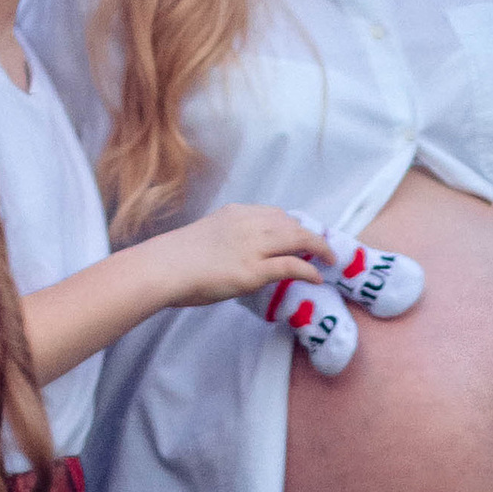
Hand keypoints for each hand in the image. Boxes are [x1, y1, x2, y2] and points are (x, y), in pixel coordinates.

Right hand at [147, 207, 335, 308]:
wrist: (163, 268)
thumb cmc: (174, 259)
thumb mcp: (206, 236)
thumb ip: (228, 239)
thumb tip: (238, 255)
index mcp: (236, 213)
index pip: (275, 214)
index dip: (293, 226)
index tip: (302, 235)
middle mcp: (249, 224)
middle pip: (292, 224)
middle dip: (312, 236)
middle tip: (323, 249)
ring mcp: (252, 247)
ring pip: (298, 239)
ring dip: (319, 249)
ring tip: (329, 260)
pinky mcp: (253, 270)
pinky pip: (292, 266)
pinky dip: (309, 270)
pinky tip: (318, 277)